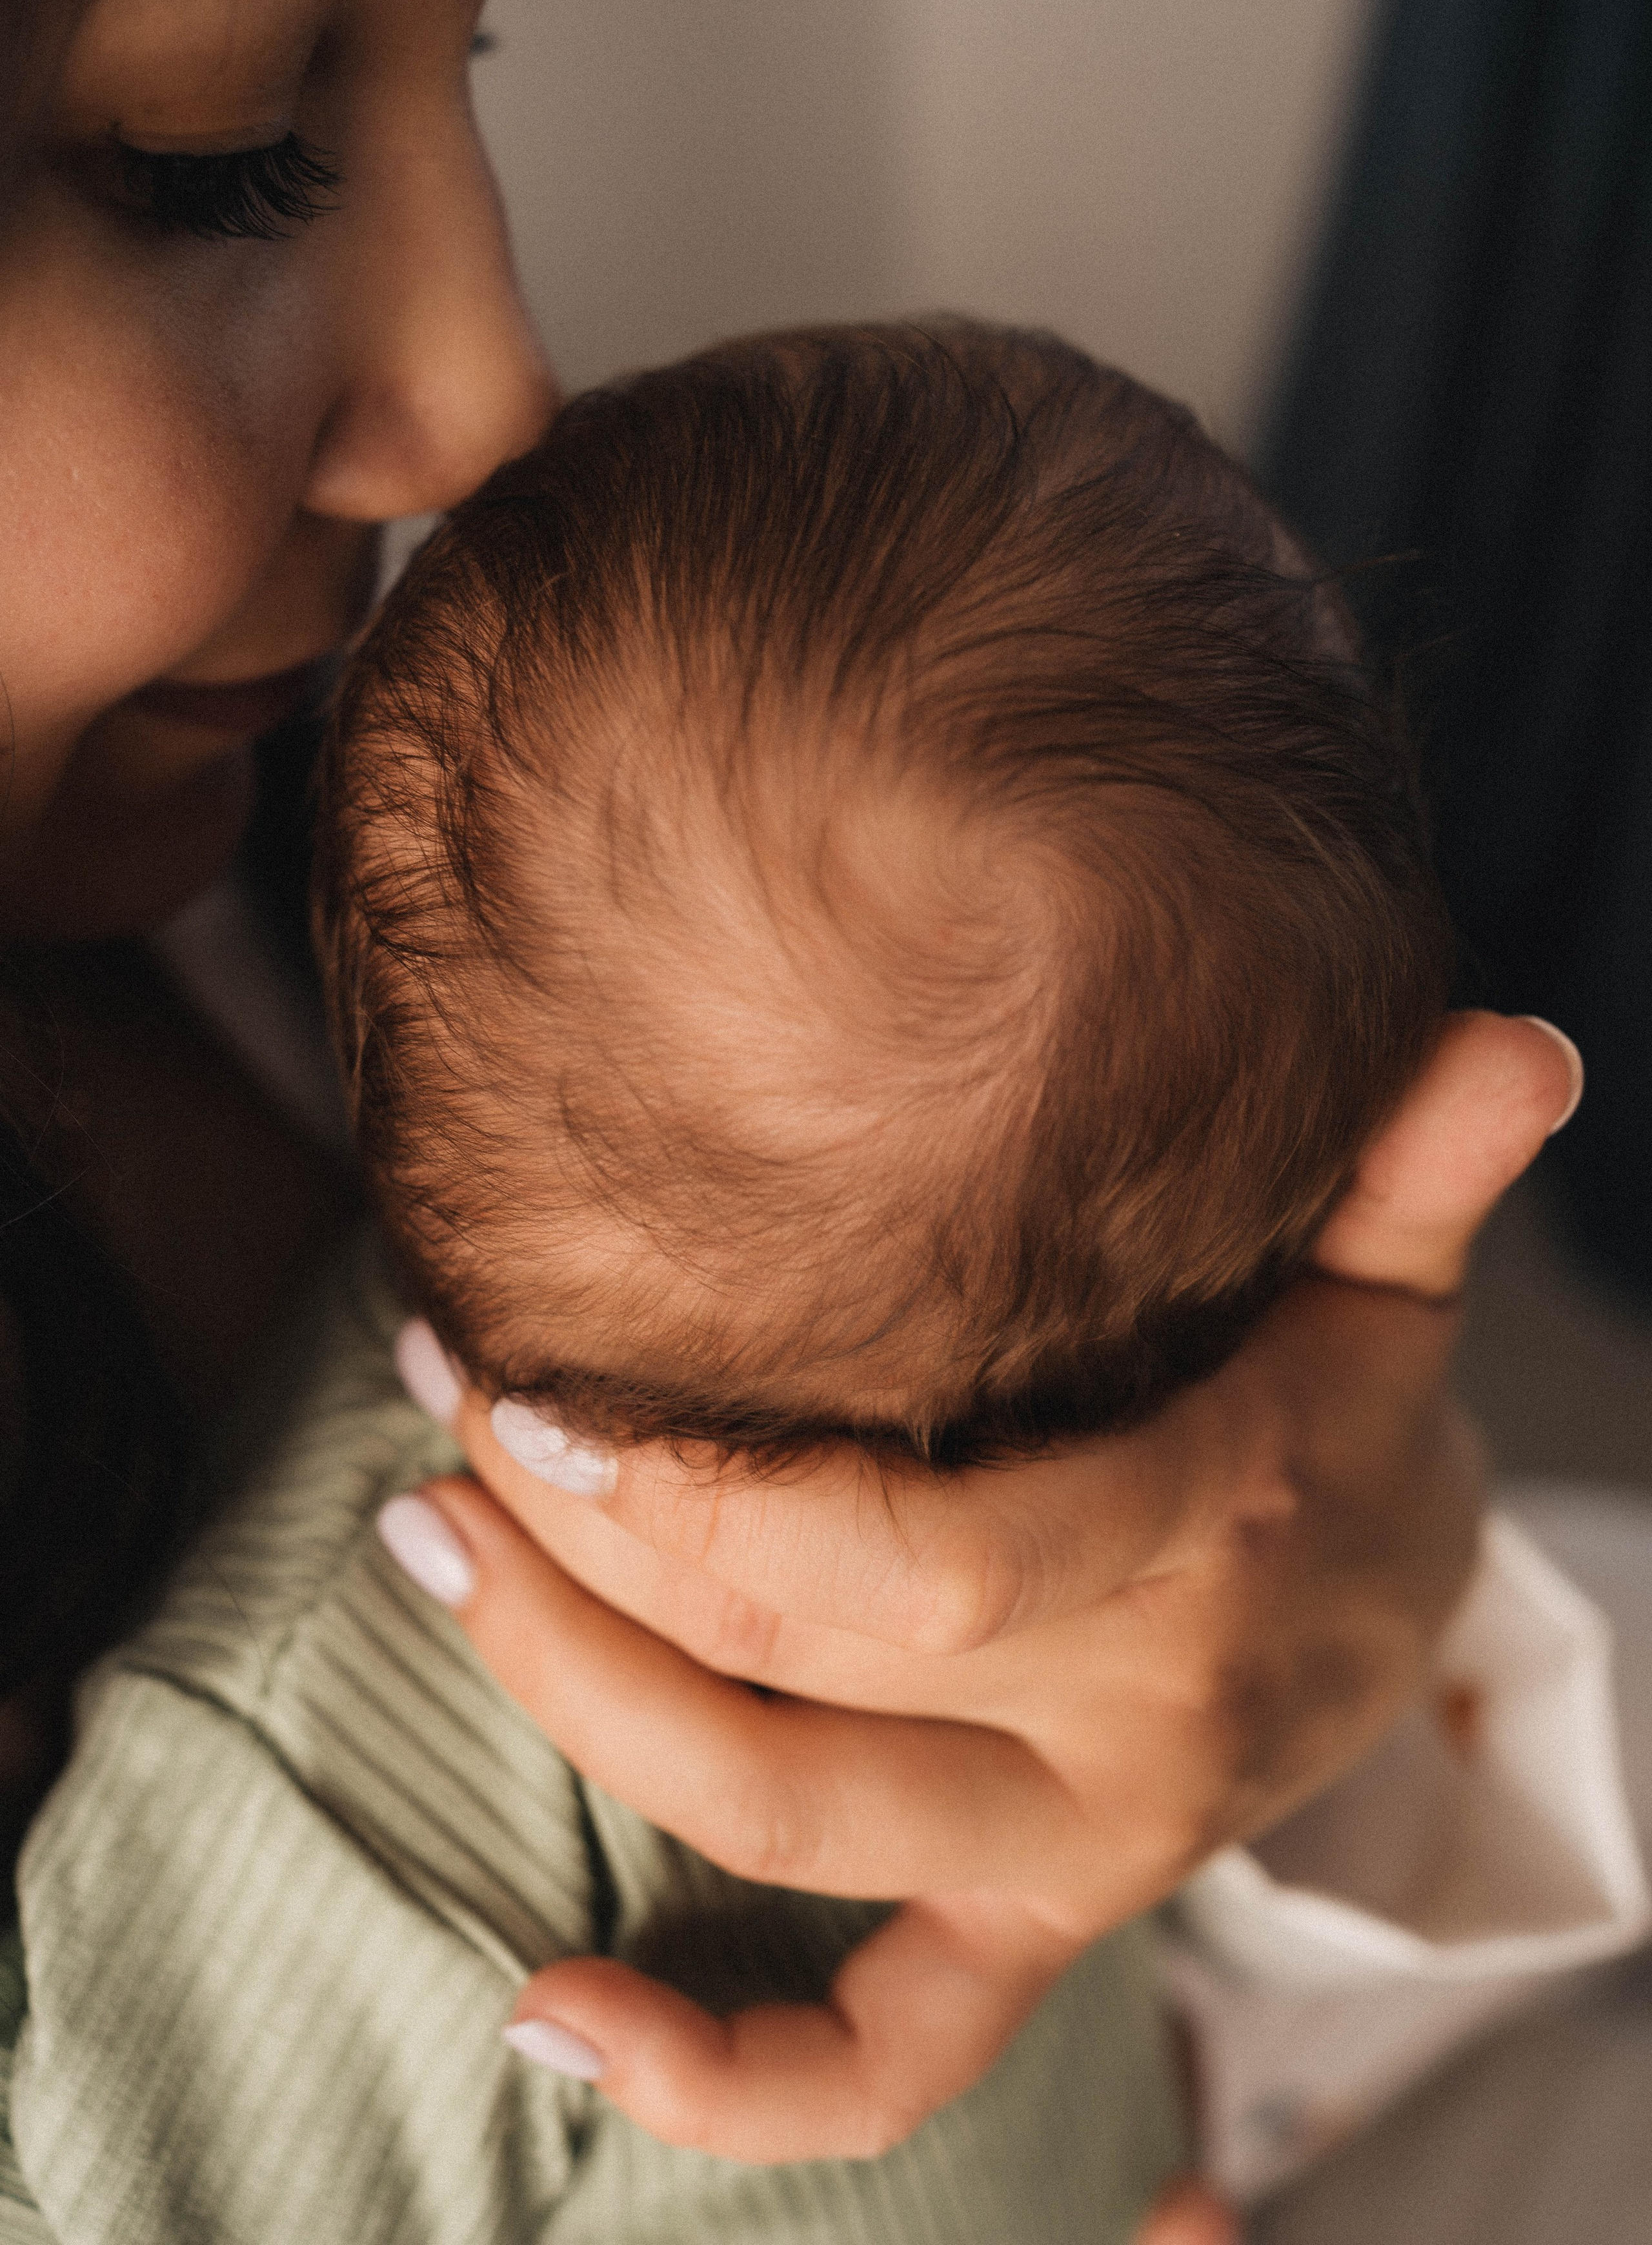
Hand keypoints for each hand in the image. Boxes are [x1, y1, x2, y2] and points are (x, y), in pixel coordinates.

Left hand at [384, 1012, 1579, 2160]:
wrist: (1400, 1615)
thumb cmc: (1339, 1417)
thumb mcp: (1386, 1293)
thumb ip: (1414, 1171)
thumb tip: (1506, 1043)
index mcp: (1197, 1542)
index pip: (921, 1562)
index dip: (714, 1500)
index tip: (552, 1389)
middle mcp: (1125, 1727)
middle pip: (797, 1671)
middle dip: (588, 1552)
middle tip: (455, 1412)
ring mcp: (1074, 1854)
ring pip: (785, 1822)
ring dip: (574, 1702)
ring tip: (430, 1552)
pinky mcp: (1040, 1933)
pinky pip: (886, 2062)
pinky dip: (721, 2081)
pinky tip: (547, 2018)